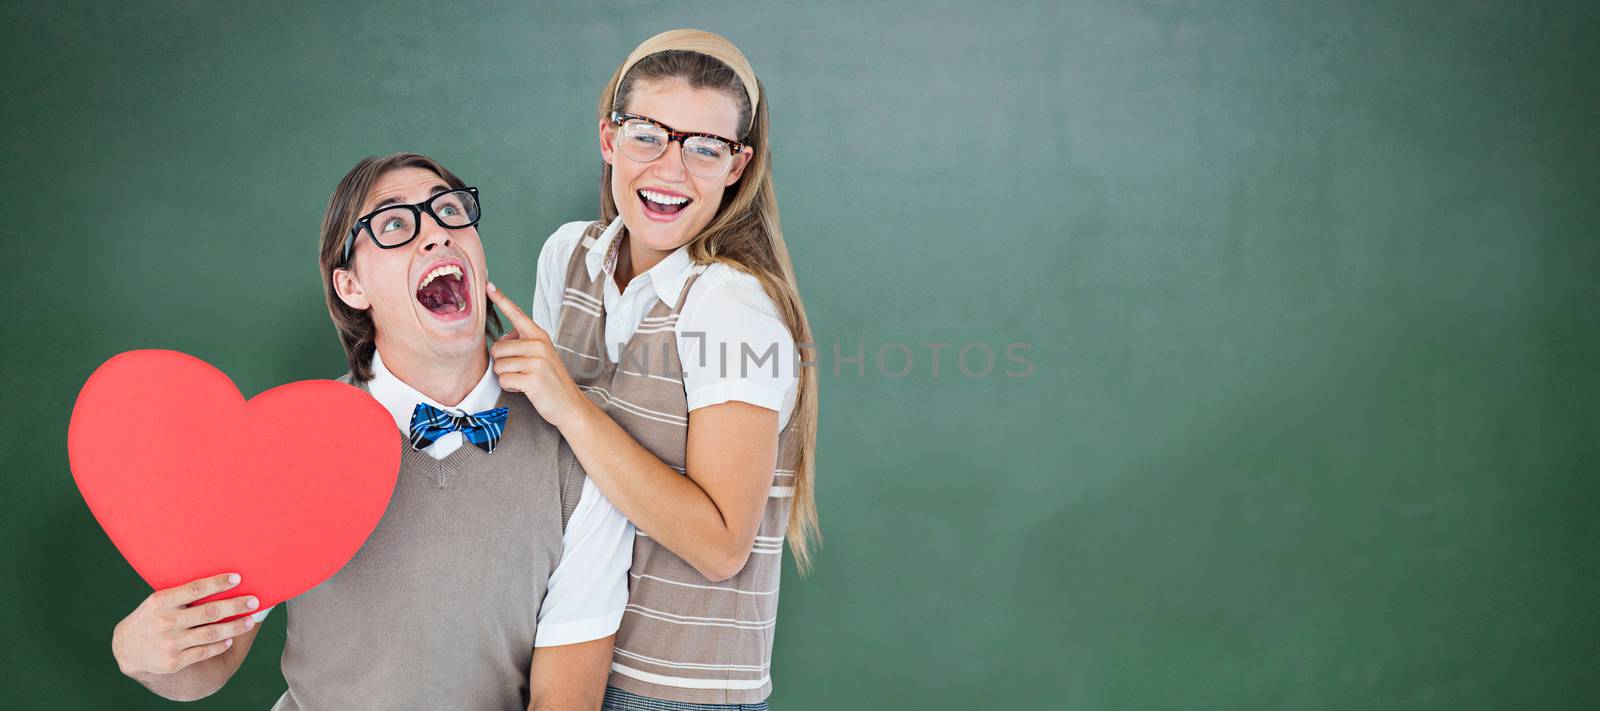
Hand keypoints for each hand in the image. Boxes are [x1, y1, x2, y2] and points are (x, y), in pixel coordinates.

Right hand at [111, 572, 259, 676]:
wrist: (126, 648)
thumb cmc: (151, 617)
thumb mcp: (158, 601)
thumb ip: (182, 595)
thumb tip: (221, 583)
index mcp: (162, 601)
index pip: (196, 588)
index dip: (218, 583)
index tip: (238, 578)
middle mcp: (166, 621)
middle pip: (209, 612)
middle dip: (235, 605)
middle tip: (254, 601)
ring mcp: (170, 643)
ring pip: (211, 633)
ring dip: (235, 627)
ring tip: (250, 621)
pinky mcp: (174, 661)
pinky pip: (204, 652)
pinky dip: (219, 645)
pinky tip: (231, 639)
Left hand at [486, 282, 590, 430]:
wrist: (570, 405)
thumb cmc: (551, 381)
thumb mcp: (541, 355)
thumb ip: (523, 343)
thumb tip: (501, 340)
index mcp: (539, 336)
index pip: (516, 314)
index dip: (500, 299)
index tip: (488, 285)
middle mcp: (538, 345)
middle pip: (497, 348)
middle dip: (502, 363)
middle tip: (520, 371)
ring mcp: (537, 361)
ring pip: (499, 366)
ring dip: (506, 377)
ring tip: (524, 380)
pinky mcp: (533, 379)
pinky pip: (504, 380)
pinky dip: (510, 388)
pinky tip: (524, 389)